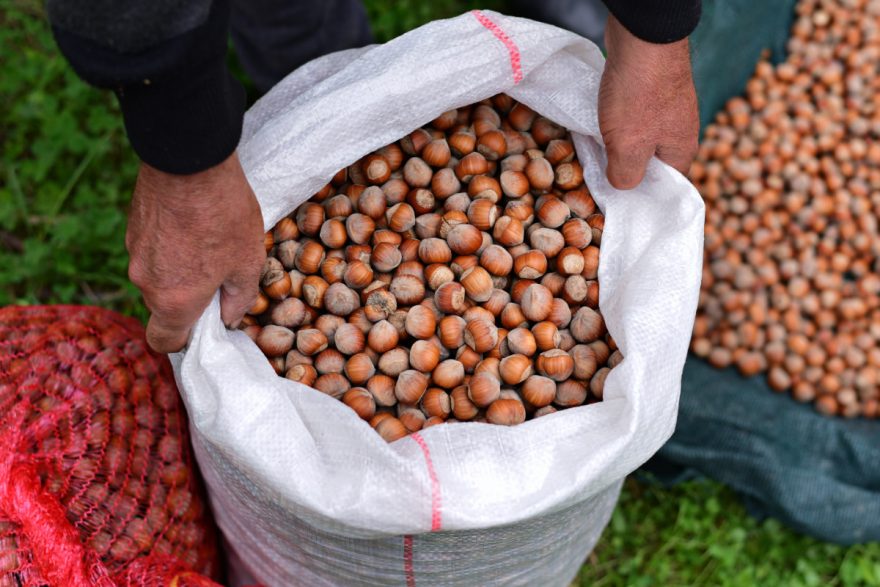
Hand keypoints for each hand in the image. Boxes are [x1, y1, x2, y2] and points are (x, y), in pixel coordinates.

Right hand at [126, 152, 265, 352]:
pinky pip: (152, 250)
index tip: (204, 327)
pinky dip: (170, 246)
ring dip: (180, 269)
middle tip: (220, 275)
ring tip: (210, 242)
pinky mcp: (133, 227)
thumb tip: (230, 318)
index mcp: (174, 301)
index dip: (184, 341)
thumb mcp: (247, 262)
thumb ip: (238, 299)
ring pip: (158, 275)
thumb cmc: (224, 215)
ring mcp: (134, 253)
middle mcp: (145, 283)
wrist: (189, 159)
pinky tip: (194, 224)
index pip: (165, 341)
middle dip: (189, 298)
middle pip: (164, 306)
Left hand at [598, 14, 698, 188]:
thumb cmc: (639, 95)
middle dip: (624, 168)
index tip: (616, 199)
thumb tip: (623, 186)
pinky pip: (631, 116)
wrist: (641, 38)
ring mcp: (665, 108)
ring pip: (638, 137)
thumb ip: (626, 175)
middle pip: (649, 162)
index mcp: (681, 150)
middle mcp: (678, 130)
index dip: (641, 196)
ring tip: (594, 150)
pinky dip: (614, 122)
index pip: (665, 186)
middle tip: (599, 174)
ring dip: (616, 144)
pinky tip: (596, 123)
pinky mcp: (649, 90)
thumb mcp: (629, 147)